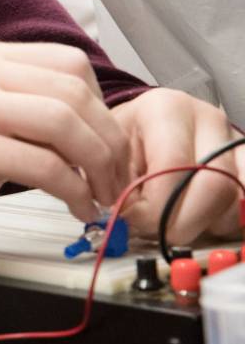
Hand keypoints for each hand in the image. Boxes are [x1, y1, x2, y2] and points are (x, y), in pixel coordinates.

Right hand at [0, 42, 131, 247]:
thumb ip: (23, 108)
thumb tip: (92, 129)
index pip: (68, 64)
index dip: (102, 107)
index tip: (110, 146)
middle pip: (73, 92)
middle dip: (109, 141)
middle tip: (116, 178)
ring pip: (63, 123)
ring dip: (96, 166)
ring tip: (98, 194)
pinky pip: (42, 164)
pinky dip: (71, 190)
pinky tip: (74, 207)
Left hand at [107, 88, 242, 245]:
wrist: (143, 127)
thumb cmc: (125, 140)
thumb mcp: (110, 154)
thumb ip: (120, 185)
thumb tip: (130, 217)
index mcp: (167, 110)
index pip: (174, 164)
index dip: (156, 205)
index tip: (137, 219)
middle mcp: (209, 119)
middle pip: (215, 183)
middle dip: (186, 222)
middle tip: (161, 233)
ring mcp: (235, 141)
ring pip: (238, 198)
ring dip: (208, 224)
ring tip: (177, 220)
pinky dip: (226, 221)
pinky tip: (202, 220)